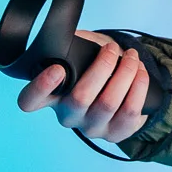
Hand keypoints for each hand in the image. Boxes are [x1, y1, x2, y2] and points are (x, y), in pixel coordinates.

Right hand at [14, 31, 152, 141]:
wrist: (118, 90)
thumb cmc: (92, 69)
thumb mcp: (77, 56)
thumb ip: (71, 47)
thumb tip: (75, 37)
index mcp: (51, 96)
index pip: (30, 100)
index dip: (40, 87)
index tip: (57, 68)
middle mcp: (68, 116)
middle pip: (80, 98)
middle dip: (102, 66)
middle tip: (112, 49)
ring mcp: (91, 127)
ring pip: (108, 103)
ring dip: (125, 73)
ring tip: (131, 57)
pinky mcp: (115, 133)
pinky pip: (129, 112)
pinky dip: (138, 87)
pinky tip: (140, 73)